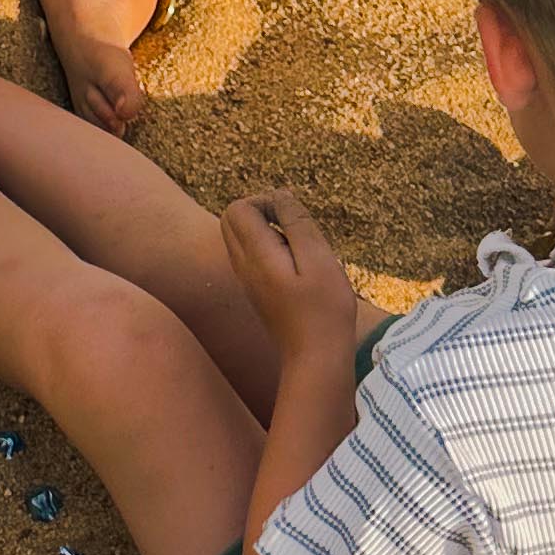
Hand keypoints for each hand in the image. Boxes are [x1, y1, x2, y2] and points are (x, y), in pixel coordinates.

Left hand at [219, 189, 360, 363]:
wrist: (316, 359)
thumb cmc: (323, 309)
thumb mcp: (318, 258)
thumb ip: (296, 222)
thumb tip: (280, 195)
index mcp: (255, 256)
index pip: (238, 208)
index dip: (266, 201)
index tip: (294, 219)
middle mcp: (243, 267)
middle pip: (232, 220)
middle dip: (261, 212)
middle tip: (295, 230)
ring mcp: (248, 282)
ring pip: (242, 239)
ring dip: (267, 232)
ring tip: (300, 252)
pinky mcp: (258, 294)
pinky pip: (253, 257)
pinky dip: (271, 252)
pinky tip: (299, 271)